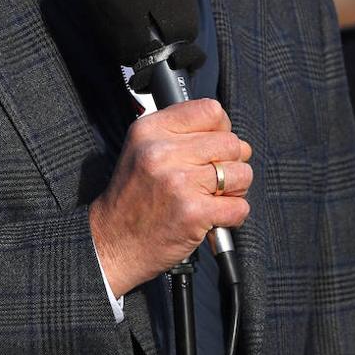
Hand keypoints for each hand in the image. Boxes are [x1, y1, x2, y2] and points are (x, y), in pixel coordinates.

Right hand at [89, 99, 253, 296]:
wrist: (114, 243)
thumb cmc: (132, 198)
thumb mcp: (142, 149)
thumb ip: (179, 133)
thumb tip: (226, 131)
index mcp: (151, 130)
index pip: (211, 111)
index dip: (221, 129)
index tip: (214, 145)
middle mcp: (162, 152)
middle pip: (231, 143)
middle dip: (232, 161)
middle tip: (215, 177)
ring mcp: (179, 182)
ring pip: (241, 173)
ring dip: (236, 188)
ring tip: (214, 196)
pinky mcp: (193, 213)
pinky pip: (239, 206)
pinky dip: (233, 214)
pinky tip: (213, 216)